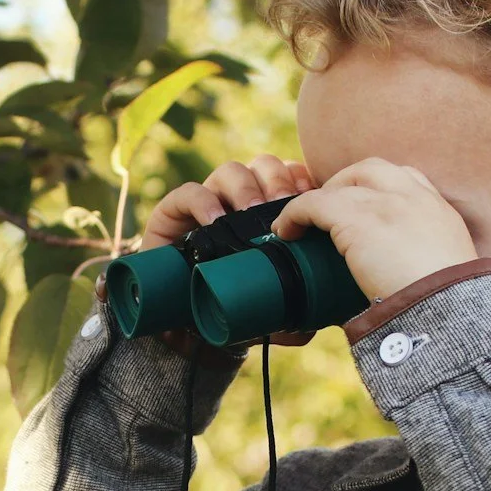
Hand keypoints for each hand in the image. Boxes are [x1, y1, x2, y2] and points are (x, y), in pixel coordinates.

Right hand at [141, 153, 321, 347]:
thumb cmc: (229, 305)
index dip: (298, 178)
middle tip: (284, 206)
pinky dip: (203, 200)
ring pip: (230, 171)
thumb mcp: (268, 305)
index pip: (288, 176)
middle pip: (262, 166)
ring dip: (245, 187)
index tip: (310, 195)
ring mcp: (206, 203)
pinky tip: (215, 219)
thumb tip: (319, 315)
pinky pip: (188, 192)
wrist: (183, 324)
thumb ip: (294, 307)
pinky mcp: (172, 211)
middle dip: (276, 180)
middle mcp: (237, 200)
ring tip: (251, 213)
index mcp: (266, 211)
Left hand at [270, 157, 477, 300]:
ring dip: (318, 200)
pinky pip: (314, 204)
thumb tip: (401, 285)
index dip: (379, 188)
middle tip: (328, 210)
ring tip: (302, 222)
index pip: (406, 178)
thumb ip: (425, 264)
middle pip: (371, 169)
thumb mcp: (448, 271)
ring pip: (339, 186)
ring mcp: (385, 203)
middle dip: (345, 183)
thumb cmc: (450, 305)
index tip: (365, 206)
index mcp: (438, 209)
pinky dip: (296, 214)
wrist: (450, 310)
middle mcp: (413, 196)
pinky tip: (286, 230)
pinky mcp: (356, 219)